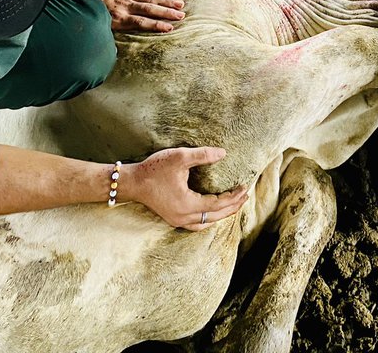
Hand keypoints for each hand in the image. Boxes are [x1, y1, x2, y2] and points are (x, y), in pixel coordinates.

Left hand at [91, 0, 185, 32]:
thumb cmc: (90, 12)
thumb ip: (108, 40)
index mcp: (120, 19)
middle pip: (150, 10)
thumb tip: (114, 56)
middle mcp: (126, 7)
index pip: (142, 23)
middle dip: (167, 14)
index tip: (170, 28)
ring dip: (166, 2)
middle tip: (181, 16)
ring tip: (180, 5)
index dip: (156, 26)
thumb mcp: (98, 29)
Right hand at [122, 146, 248, 230]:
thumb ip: (203, 155)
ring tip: (234, 203)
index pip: (218, 204)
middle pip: (215, 216)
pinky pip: (197, 223)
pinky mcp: (173, 218)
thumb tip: (223, 153)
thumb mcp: (180, 157)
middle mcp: (183, 217)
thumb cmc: (155, 169)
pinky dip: (209, 218)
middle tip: (245, 195)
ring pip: (206, 223)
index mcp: (187, 205)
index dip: (233, 196)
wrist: (132, 182)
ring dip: (221, 214)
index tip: (244, 186)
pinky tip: (213, 210)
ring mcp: (177, 220)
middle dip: (232, 206)